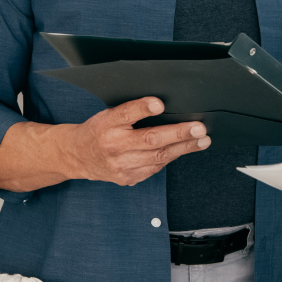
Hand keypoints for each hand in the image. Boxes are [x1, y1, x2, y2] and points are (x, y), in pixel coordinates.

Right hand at [58, 97, 209, 185]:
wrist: (78, 157)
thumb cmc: (98, 131)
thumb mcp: (108, 114)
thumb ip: (131, 111)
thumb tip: (163, 105)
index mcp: (106, 124)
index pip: (125, 114)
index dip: (142, 108)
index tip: (159, 103)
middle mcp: (112, 146)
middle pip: (149, 139)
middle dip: (178, 133)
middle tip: (199, 128)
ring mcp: (121, 165)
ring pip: (158, 157)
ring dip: (183, 148)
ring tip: (202, 140)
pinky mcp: (127, 178)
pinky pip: (155, 168)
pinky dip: (170, 158)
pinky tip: (184, 150)